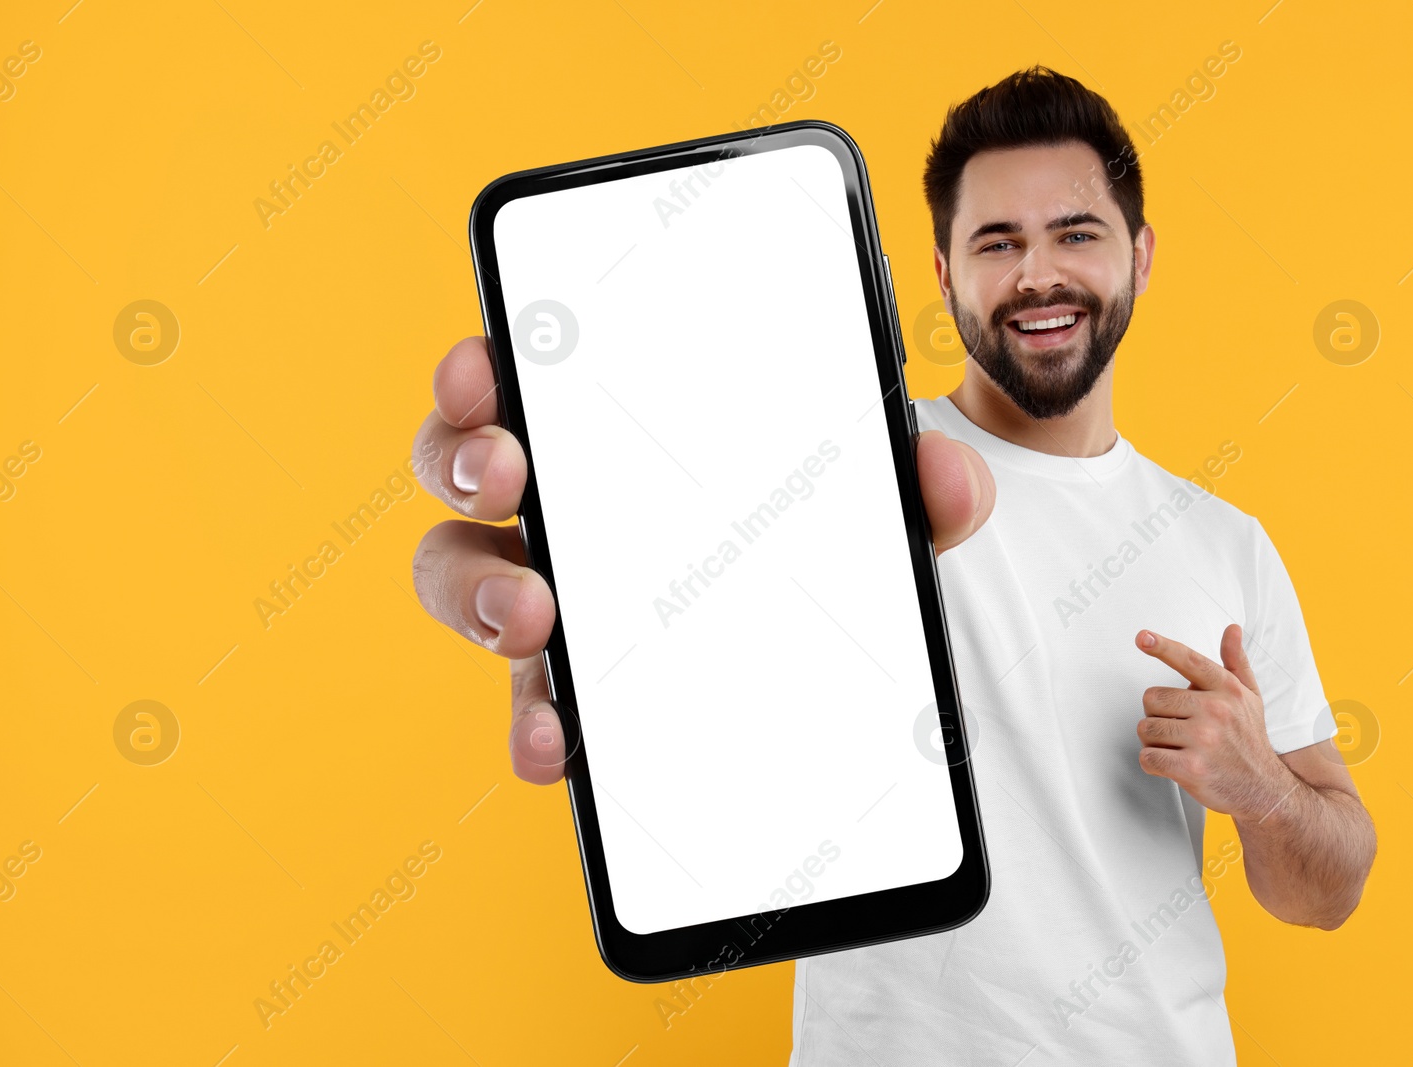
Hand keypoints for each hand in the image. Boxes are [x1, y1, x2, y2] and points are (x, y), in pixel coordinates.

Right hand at [410, 336, 997, 784]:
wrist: (830, 665)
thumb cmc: (817, 540)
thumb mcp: (873, 505)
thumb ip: (915, 484)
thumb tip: (951, 480)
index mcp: (618, 433)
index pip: (524, 377)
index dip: (481, 366)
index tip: (487, 369)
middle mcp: (564, 507)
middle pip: (463, 465)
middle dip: (461, 459)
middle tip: (507, 472)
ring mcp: (553, 599)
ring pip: (461, 580)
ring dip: (476, 590)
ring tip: (532, 616)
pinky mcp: (569, 690)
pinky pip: (525, 700)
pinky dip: (531, 721)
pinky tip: (556, 742)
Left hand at [1134, 624, 1294, 819]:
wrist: (1265, 790)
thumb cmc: (1249, 740)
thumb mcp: (1250, 698)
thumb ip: (1236, 663)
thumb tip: (1232, 629)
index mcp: (1227, 690)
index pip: (1189, 660)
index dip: (1162, 647)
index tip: (1142, 637)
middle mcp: (1216, 710)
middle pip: (1151, 699)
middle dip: (1157, 715)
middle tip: (1180, 729)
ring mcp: (1204, 740)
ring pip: (1145, 729)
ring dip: (1154, 741)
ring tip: (1179, 748)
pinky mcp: (1191, 768)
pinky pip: (1147, 757)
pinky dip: (1152, 763)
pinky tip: (1172, 764)